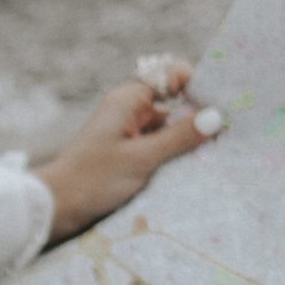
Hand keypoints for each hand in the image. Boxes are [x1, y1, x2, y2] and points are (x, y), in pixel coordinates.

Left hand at [32, 76, 221, 244]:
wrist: (55, 208)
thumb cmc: (93, 179)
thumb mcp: (142, 159)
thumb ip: (179, 137)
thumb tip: (216, 116)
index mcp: (129, 100)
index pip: (172, 75)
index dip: (197, 86)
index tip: (221, 105)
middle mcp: (129, 110)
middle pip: (174, 103)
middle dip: (198, 117)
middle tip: (229, 134)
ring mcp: (128, 132)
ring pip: (168, 127)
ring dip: (187, 140)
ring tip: (218, 154)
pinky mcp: (127, 154)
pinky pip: (159, 147)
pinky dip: (174, 155)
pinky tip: (194, 169)